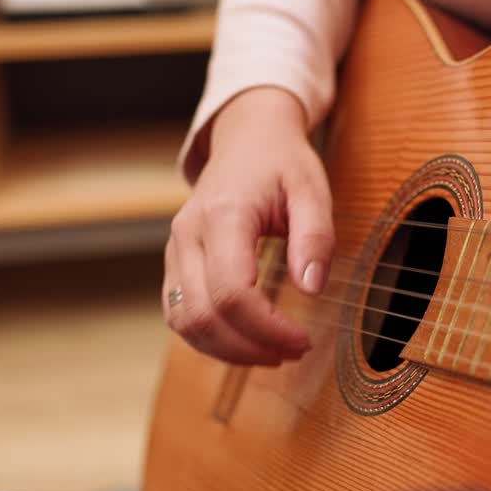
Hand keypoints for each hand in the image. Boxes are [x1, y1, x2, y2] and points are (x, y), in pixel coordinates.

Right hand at [162, 87, 333, 365]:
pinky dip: (211, 338)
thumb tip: (311, 288)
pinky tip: (248, 342)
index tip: (303, 340)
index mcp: (223, 215)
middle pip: (202, 315)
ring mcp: (175, 250)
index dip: (266, 328)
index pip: (231, 292)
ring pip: (184, 322)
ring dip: (228, 350)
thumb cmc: (281, 161)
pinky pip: (180, 314)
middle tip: (294, 351)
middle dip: (249, 347)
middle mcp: (188, 234)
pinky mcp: (176, 263)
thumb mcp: (312, 188)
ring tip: (274, 353)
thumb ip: (315, 237)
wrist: (247, 138)